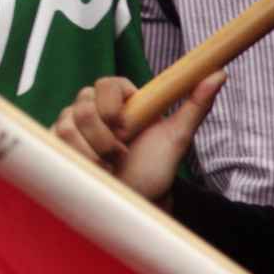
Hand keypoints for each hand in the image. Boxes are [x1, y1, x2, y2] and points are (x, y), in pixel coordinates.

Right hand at [52, 71, 226, 206]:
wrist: (134, 200)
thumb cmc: (154, 169)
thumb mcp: (177, 137)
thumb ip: (195, 104)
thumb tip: (219, 73)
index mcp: (121, 100)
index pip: (107, 83)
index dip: (112, 104)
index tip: (125, 127)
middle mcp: (92, 108)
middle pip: (84, 105)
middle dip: (104, 136)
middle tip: (121, 152)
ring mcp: (71, 124)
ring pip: (69, 124)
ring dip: (94, 152)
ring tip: (109, 165)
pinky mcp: (55, 141)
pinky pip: (55, 139)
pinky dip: (78, 158)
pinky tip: (92, 169)